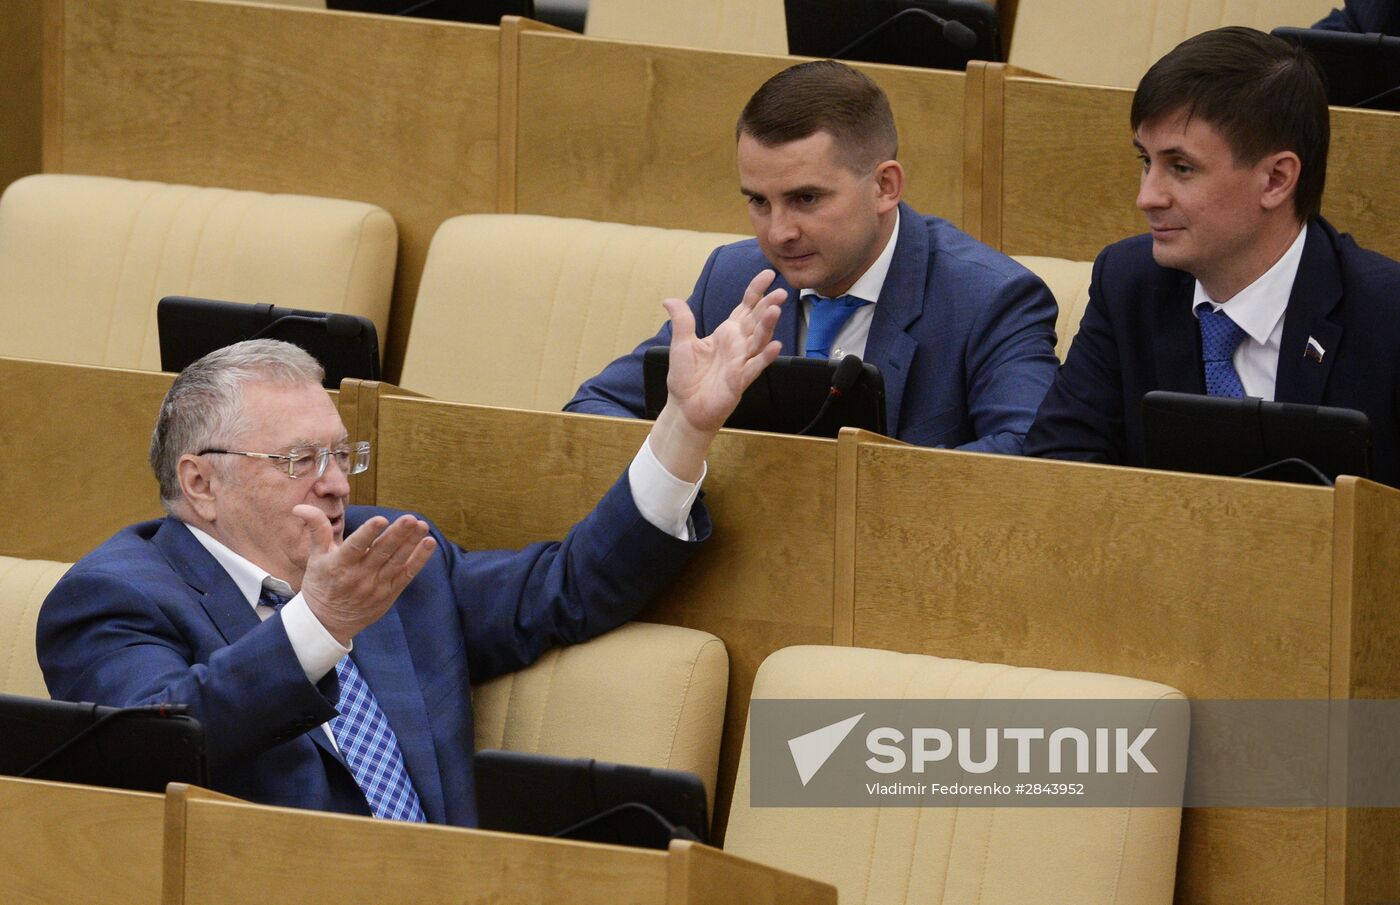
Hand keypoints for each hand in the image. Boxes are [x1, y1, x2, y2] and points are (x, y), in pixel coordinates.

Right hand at [293, 507, 437, 644]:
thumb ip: (316, 529)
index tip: (380, 519)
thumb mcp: (315, 557)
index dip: (368, 533)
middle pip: (381, 553)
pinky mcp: (389, 594)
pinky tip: (428, 544)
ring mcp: (376, 587)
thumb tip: (299, 507)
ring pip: (397, 562)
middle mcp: (359, 577)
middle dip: (397, 535)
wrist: (327, 622)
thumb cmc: (321, 584)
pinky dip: (419, 560)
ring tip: (422, 526)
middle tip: (410, 518)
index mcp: (339, 565)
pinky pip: (407, 575)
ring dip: (411, 544)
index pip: (355, 547)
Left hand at [648, 270, 785, 479]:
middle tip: (781, 292)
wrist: (685, 408)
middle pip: (757, 321)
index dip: (756, 291)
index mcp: (726, 333)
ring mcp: (741, 362)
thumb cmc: (686, 378)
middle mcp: (738, 345)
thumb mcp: (681, 343)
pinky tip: (774, 346)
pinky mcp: (739, 380)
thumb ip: (682, 320)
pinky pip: (754, 366)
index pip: (746, 307)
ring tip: (775, 310)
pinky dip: (765, 357)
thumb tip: (670, 299)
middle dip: (769, 306)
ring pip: (759, 341)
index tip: (768, 274)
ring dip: (768, 326)